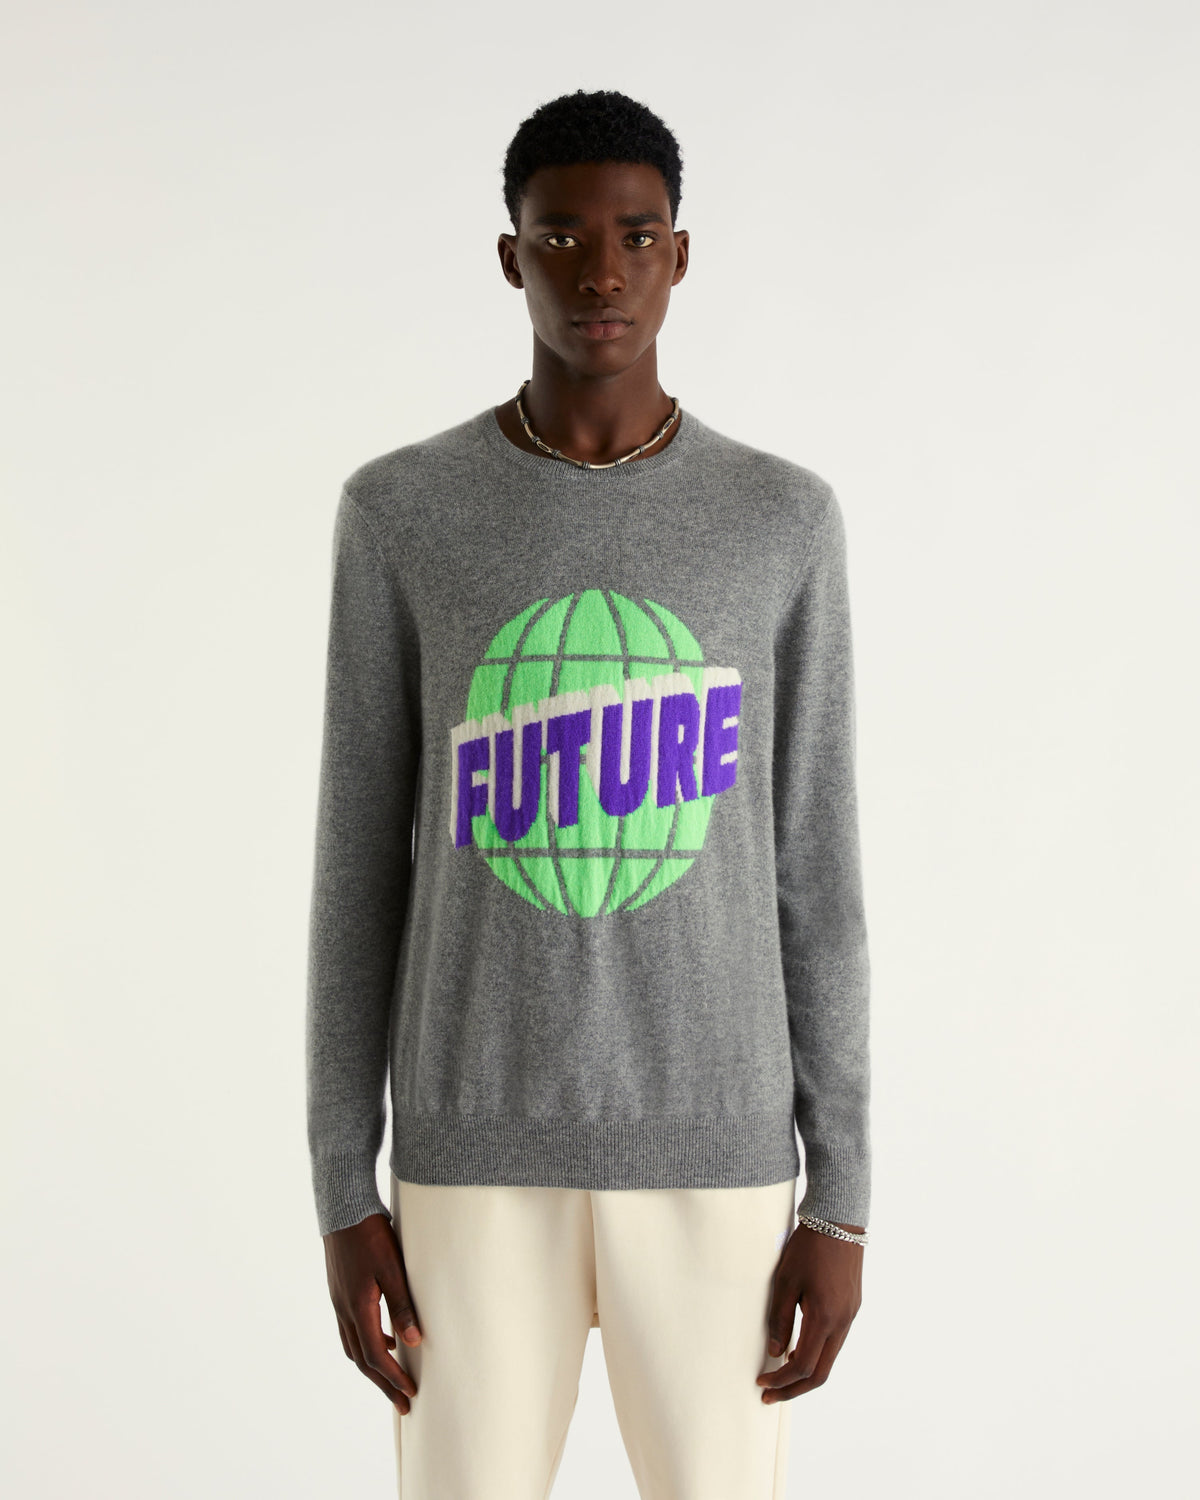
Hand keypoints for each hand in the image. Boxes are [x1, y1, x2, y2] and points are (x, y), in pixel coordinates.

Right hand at [323, 1211, 423, 1414]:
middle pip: (363, 1360)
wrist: (343, 1209)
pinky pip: (351, 1331)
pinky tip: (384, 1339)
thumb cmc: (371, 1235)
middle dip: (383, 1383)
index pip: (376, 1356)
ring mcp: (339, 1302)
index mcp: (358, 1308)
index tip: (411, 1393)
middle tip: (403, 1402)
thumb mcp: (392, 1268)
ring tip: (392, 1378)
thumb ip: (402, 1304)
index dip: (393, 1377)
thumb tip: (414, 1340)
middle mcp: (344, 1310)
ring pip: (354, 1347)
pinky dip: (366, 1344)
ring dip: (373, 1367)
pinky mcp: (340, 1292)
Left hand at [755, 1220, 863, 1403]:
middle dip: (794, 1388)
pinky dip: (817, 1354)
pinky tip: (799, 1349)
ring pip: (830, 1359)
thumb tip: (776, 1353)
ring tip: (780, 1375)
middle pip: (821, 1373)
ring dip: (806, 1372)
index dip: (781, 1380)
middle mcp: (842, 1322)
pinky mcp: (851, 1307)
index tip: (761, 1383)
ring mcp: (850, 1316)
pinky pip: (835, 1342)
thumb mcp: (786, 1281)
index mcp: (825, 1318)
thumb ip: (780, 1319)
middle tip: (769, 1396)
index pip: (803, 1365)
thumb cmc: (808, 1247)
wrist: (839, 1220)